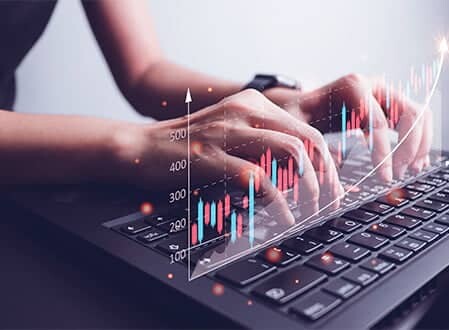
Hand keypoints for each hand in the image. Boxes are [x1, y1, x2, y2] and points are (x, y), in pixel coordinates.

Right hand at [114, 90, 343, 225]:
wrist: (140, 146)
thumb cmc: (189, 148)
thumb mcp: (231, 136)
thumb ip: (264, 145)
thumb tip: (303, 170)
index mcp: (253, 105)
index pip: (308, 130)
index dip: (329, 164)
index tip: (333, 190)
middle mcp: (244, 111)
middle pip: (307, 141)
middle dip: (326, 179)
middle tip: (329, 205)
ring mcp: (226, 132)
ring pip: (290, 153)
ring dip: (307, 188)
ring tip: (309, 213)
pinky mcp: (208, 157)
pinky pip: (257, 177)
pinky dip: (276, 202)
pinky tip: (281, 218)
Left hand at [268, 74, 431, 180]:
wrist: (302, 104)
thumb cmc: (298, 114)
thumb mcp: (295, 125)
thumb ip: (306, 143)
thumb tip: (326, 174)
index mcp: (353, 86)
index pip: (379, 121)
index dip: (384, 152)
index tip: (384, 177)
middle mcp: (374, 85)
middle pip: (409, 114)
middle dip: (408, 147)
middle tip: (398, 174)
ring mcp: (385, 93)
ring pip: (419, 115)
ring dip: (419, 144)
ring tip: (411, 170)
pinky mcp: (390, 105)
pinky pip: (415, 120)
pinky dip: (418, 140)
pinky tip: (412, 162)